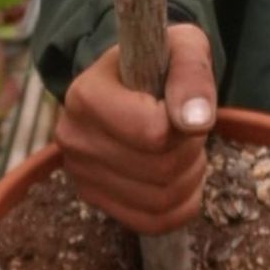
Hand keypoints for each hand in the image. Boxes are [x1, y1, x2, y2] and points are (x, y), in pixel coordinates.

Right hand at [56, 24, 216, 235]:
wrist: (129, 79)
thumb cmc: (158, 60)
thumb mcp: (183, 46)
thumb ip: (192, 73)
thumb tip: (196, 120)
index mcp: (86, 94)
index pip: (153, 132)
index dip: (184, 122)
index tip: (182, 102)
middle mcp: (73, 137)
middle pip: (160, 169)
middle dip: (190, 148)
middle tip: (187, 125)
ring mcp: (80, 172)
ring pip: (160, 200)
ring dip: (189, 175)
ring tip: (182, 145)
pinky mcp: (93, 198)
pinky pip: (153, 223)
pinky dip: (181, 204)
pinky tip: (179, 174)